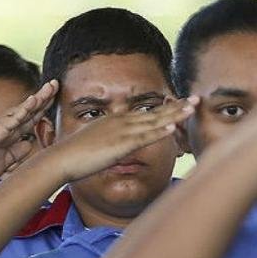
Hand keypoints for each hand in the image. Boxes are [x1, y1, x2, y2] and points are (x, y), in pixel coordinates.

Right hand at [0, 80, 58, 191]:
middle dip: (43, 97)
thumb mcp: (3, 163)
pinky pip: (10, 120)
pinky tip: (33, 101)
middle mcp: (3, 128)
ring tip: (50, 87)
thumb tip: (29, 143)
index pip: (29, 118)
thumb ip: (16, 153)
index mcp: (7, 135)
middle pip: (28, 110)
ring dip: (37, 99)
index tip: (54, 97)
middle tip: (56, 83)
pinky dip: (22, 110)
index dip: (42, 108)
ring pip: (21, 110)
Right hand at [46, 97, 196, 182]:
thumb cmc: (76, 155)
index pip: (147, 112)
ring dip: (175, 114)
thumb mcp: (98, 144)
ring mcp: (121, 132)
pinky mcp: (120, 145)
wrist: (60, 159)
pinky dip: (160, 132)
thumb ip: (112, 143)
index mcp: (117, 120)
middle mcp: (121, 121)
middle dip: (177, 106)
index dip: (167, 107)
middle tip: (196, 98)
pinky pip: (144, 138)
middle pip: (155, 112)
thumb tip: (118, 148)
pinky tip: (173, 128)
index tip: (182, 102)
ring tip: (192, 108)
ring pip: (154, 121)